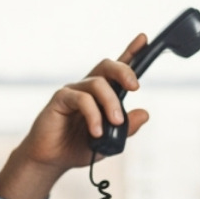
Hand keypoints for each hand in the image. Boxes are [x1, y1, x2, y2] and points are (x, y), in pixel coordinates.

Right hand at [0, 35, 150, 198]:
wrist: (54, 159)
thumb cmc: (81, 146)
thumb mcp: (112, 141)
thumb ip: (127, 128)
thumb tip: (145, 113)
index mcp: (104, 95)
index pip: (117, 71)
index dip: (131, 53)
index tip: (144, 39)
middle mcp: (89, 88)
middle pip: (107, 66)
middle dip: (124, 71)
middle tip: (135, 87)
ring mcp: (74, 91)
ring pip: (98, 84)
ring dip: (111, 104)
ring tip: (114, 123)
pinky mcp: (60, 99)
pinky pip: (81, 99)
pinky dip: (93, 115)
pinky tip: (97, 132)